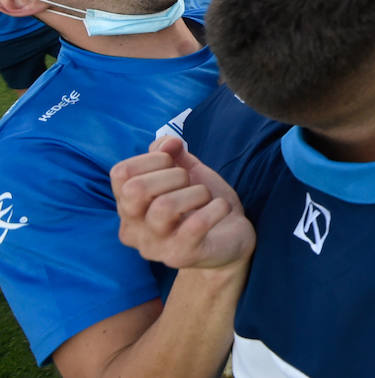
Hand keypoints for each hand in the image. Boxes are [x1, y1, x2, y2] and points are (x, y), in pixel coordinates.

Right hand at [110, 136, 254, 270]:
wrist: (230, 239)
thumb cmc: (200, 203)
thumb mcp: (186, 171)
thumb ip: (172, 154)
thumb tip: (168, 142)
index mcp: (127, 207)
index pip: (121, 173)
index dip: (153, 158)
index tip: (173, 164)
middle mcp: (133, 230)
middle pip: (136, 189)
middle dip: (173, 175)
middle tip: (190, 184)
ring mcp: (155, 247)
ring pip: (164, 207)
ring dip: (196, 193)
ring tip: (205, 198)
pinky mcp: (182, 256)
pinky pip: (196, 224)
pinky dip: (216, 207)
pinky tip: (221, 208)